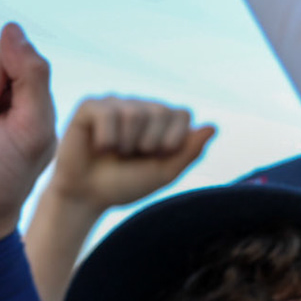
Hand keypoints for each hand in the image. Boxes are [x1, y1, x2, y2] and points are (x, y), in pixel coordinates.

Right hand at [50, 95, 213, 212]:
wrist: (87, 196)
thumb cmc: (125, 184)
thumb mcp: (163, 173)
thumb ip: (189, 151)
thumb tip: (213, 127)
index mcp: (161, 120)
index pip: (182, 113)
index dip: (173, 140)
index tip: (157, 157)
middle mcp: (139, 106)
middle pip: (160, 111)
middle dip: (149, 143)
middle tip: (132, 156)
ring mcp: (115, 104)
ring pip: (134, 112)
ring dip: (126, 143)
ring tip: (115, 153)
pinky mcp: (90, 107)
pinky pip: (107, 113)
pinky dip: (106, 138)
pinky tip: (99, 147)